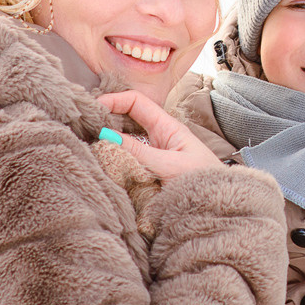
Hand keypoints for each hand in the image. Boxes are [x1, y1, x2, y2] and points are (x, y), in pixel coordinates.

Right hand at [96, 90, 225, 178]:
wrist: (221, 205)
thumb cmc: (203, 182)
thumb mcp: (169, 166)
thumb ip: (138, 153)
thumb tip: (106, 137)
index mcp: (167, 127)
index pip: (137, 102)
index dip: (115, 99)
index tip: (94, 108)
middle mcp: (159, 137)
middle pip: (127, 119)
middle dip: (106, 119)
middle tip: (84, 125)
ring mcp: (154, 154)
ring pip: (125, 141)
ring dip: (108, 141)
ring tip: (88, 143)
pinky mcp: (150, 173)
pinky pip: (128, 160)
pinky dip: (114, 159)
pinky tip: (103, 163)